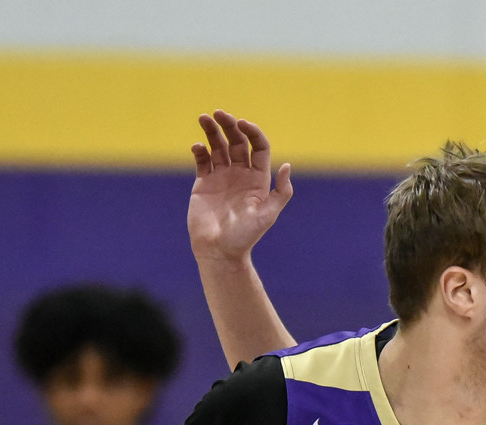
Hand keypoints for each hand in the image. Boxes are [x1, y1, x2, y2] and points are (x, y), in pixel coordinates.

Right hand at [189, 110, 293, 263]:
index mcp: (258, 179)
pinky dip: (199, 150)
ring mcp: (222, 177)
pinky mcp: (204, 183)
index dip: (252, 133)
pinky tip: (197, 146)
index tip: (241, 124)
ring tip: (203, 118)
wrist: (219, 250)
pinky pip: (202, 161)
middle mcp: (241, 175)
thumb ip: (280, 192)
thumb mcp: (267, 215)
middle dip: (229, 126)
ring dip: (211, 131)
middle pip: (237, 142)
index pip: (258, 147)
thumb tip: (288, 165)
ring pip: (218, 147)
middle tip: (218, 113)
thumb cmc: (245, 236)